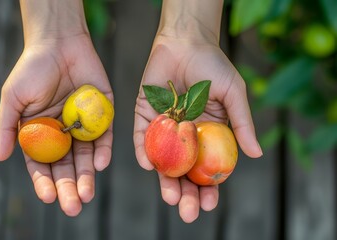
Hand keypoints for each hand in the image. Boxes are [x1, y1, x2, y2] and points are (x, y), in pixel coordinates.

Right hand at [0, 34, 112, 216]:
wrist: (59, 42)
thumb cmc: (32, 68)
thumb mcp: (12, 98)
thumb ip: (6, 127)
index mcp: (40, 132)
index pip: (41, 163)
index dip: (43, 180)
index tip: (47, 196)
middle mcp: (62, 132)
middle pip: (65, 165)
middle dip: (68, 186)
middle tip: (73, 206)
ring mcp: (82, 125)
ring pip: (86, 156)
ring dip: (87, 176)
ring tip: (87, 194)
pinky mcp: (102, 114)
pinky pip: (103, 136)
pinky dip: (103, 150)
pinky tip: (101, 164)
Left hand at [134, 34, 262, 222]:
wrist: (186, 41)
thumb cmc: (214, 65)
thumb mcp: (234, 94)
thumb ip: (242, 123)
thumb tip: (256, 154)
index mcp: (206, 136)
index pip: (207, 169)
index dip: (209, 189)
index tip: (209, 205)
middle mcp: (184, 136)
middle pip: (183, 171)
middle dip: (186, 193)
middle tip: (187, 212)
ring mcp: (163, 128)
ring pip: (162, 160)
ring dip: (165, 180)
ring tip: (171, 197)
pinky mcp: (144, 115)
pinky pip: (142, 138)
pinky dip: (144, 152)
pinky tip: (149, 166)